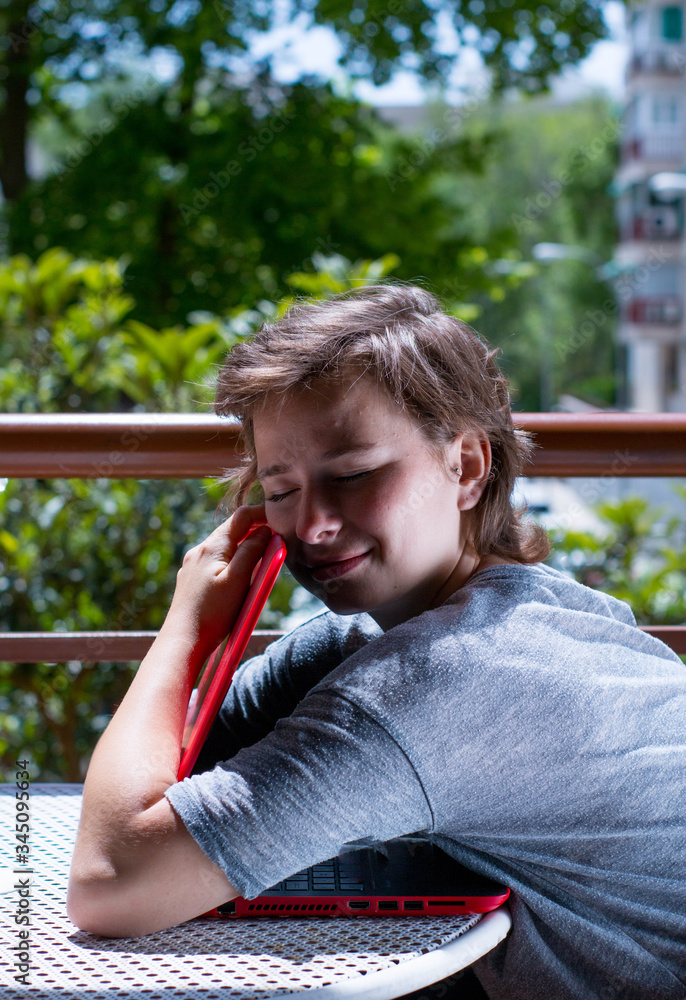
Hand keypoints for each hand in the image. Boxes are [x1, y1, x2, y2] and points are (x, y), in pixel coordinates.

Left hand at [166, 505, 277, 657]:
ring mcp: (193, 565)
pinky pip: (216, 562)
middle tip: (276, 547)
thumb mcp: (237, 581)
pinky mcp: (191, 579)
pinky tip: (238, 581)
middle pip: (233, 530)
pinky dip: (232, 563)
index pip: (242, 516)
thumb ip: (252, 552)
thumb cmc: (212, 614)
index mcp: (213, 547)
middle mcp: (200, 551)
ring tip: (260, 567)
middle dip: (256, 533)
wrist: (182, 641)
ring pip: (225, 547)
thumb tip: (266, 531)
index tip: (281, 523)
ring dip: (245, 550)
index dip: (264, 515)